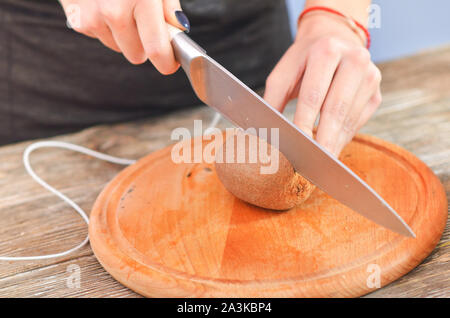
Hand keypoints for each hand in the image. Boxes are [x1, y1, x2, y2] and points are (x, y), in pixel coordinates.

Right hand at [59, 0, 188, 73]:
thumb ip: (169, 6)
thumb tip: (178, 30)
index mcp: (141, 0)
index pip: (157, 50)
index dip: (166, 62)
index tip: (170, 63)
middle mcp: (114, 12)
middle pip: (136, 55)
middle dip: (144, 45)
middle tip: (144, 23)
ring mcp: (92, 18)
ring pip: (117, 47)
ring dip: (123, 35)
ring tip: (121, 6)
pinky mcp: (77, 20)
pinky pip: (100, 37)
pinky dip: (105, 27)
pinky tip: (103, 4)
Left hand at [264, 14, 381, 155]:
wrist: (333, 38)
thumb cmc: (303, 61)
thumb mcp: (283, 73)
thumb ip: (273, 101)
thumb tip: (265, 132)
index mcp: (326, 50)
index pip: (313, 95)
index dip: (304, 123)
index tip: (296, 145)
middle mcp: (354, 59)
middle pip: (337, 109)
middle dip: (324, 139)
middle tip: (313, 162)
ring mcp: (370, 75)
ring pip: (350, 118)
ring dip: (334, 142)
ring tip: (321, 159)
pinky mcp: (376, 92)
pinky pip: (359, 122)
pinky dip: (343, 137)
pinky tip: (332, 146)